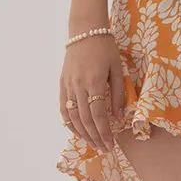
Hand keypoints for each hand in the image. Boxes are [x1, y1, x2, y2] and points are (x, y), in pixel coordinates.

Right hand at [60, 34, 124, 155]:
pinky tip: (76, 131)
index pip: (98, 116)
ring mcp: (68, 86)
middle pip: (85, 120)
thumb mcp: (118, 70)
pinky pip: (63, 108)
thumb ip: (118, 94)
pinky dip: (69, 122)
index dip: (104, 133)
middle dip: (95, 137)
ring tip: (92, 143)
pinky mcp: (62, 84)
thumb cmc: (106, 48)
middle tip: (103, 149)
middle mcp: (79, 87)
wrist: (85, 31)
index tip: (111, 145)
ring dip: (82, 133)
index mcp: (95, 83)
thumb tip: (118, 118)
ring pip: (73, 117)